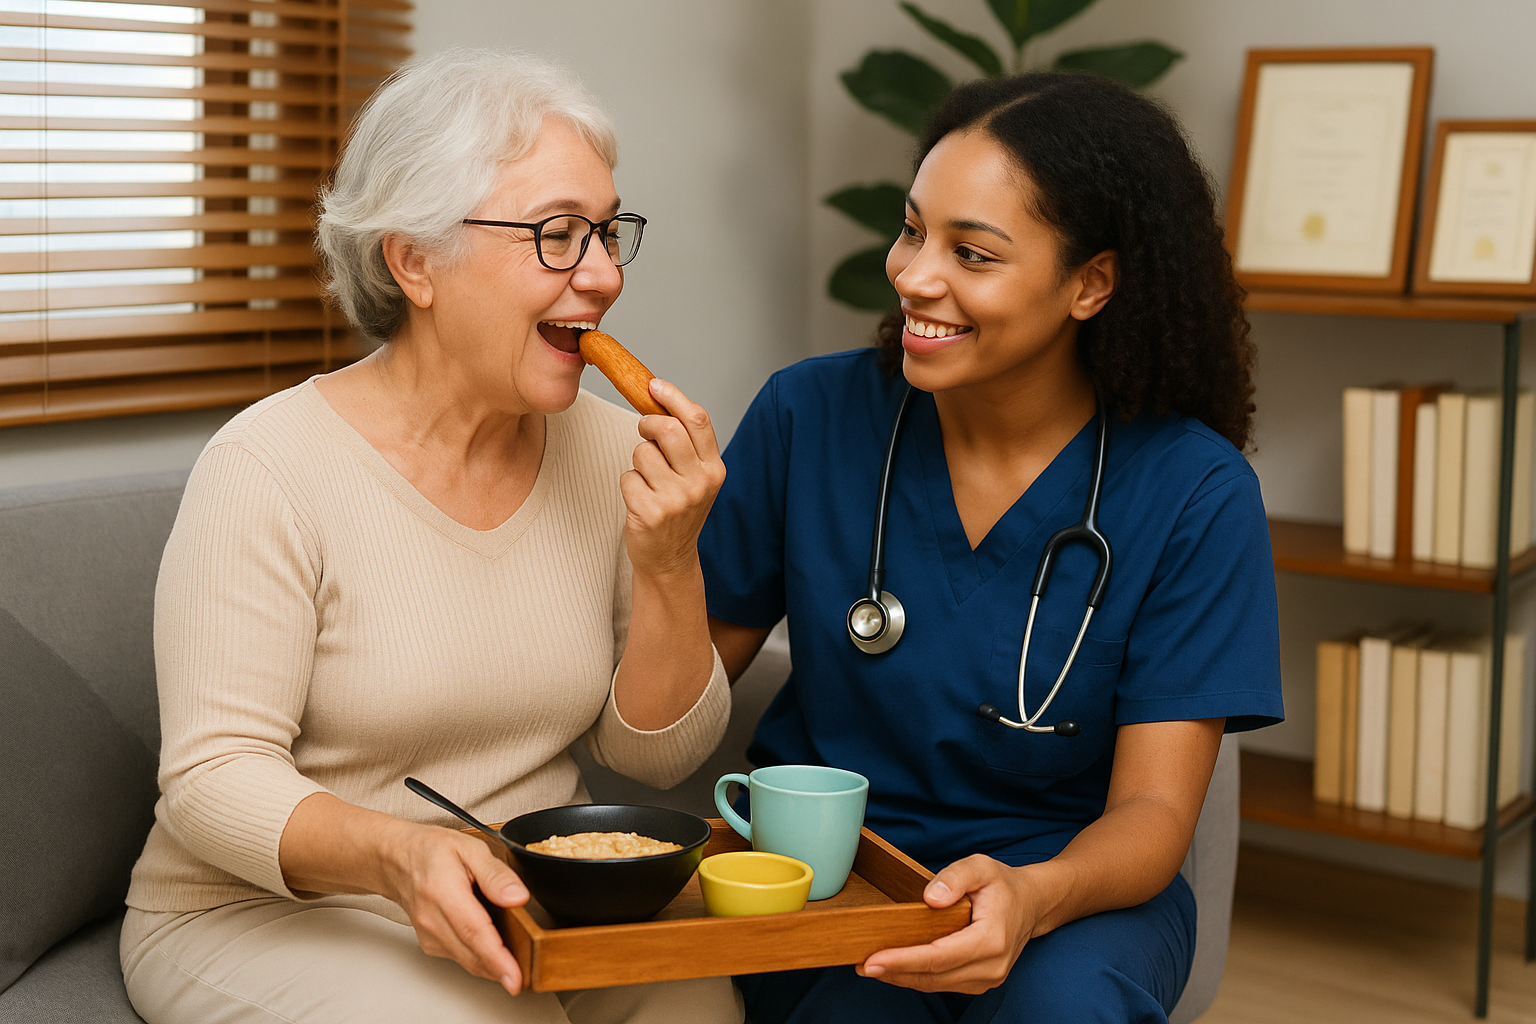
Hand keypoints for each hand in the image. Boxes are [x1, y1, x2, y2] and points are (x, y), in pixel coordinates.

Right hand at [381, 823, 529, 995]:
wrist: (398, 860)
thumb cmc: (432, 851)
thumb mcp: (470, 848)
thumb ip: (495, 874)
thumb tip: (517, 897)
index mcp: (443, 891)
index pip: (474, 931)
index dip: (497, 957)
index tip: (514, 976)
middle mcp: (432, 918)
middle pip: (471, 953)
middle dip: (499, 971)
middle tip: (523, 980)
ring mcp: (428, 934)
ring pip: (466, 960)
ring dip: (491, 968)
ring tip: (516, 967)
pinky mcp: (430, 943)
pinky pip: (460, 957)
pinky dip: (479, 959)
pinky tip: (494, 953)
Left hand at [620, 378, 725, 578]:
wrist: (670, 558)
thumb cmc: (678, 509)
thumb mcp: (695, 477)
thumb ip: (686, 444)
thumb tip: (658, 399)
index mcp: (714, 469)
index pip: (697, 420)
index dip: (673, 397)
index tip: (654, 385)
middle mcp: (699, 483)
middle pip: (667, 429)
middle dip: (647, 424)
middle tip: (644, 431)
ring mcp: (676, 500)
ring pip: (642, 453)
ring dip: (638, 462)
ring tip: (648, 481)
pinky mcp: (650, 513)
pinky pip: (627, 477)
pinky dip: (629, 485)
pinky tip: (640, 501)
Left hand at [857, 855, 1036, 993]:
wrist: (1031, 904)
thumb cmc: (1003, 885)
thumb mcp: (981, 866)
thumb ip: (955, 877)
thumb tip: (929, 898)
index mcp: (991, 940)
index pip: (939, 957)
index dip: (904, 960)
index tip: (874, 960)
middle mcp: (991, 967)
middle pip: (933, 976)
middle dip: (894, 972)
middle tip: (860, 965)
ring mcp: (986, 979)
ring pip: (935, 984)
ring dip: (901, 977)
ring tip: (870, 966)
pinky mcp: (979, 982)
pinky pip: (942, 983)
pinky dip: (916, 977)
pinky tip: (895, 967)